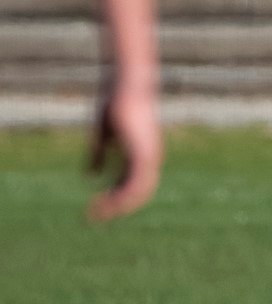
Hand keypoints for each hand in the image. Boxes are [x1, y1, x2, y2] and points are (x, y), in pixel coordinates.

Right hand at [86, 82, 161, 222]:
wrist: (128, 86)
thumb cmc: (116, 103)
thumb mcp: (103, 134)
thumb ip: (99, 154)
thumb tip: (90, 175)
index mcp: (142, 153)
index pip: (133, 182)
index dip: (116, 196)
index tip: (97, 206)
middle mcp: (150, 157)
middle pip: (137, 191)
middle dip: (117, 206)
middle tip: (95, 216)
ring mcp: (150, 157)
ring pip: (138, 192)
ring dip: (117, 206)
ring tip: (97, 214)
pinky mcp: (145, 155)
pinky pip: (137, 184)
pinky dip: (122, 197)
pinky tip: (107, 204)